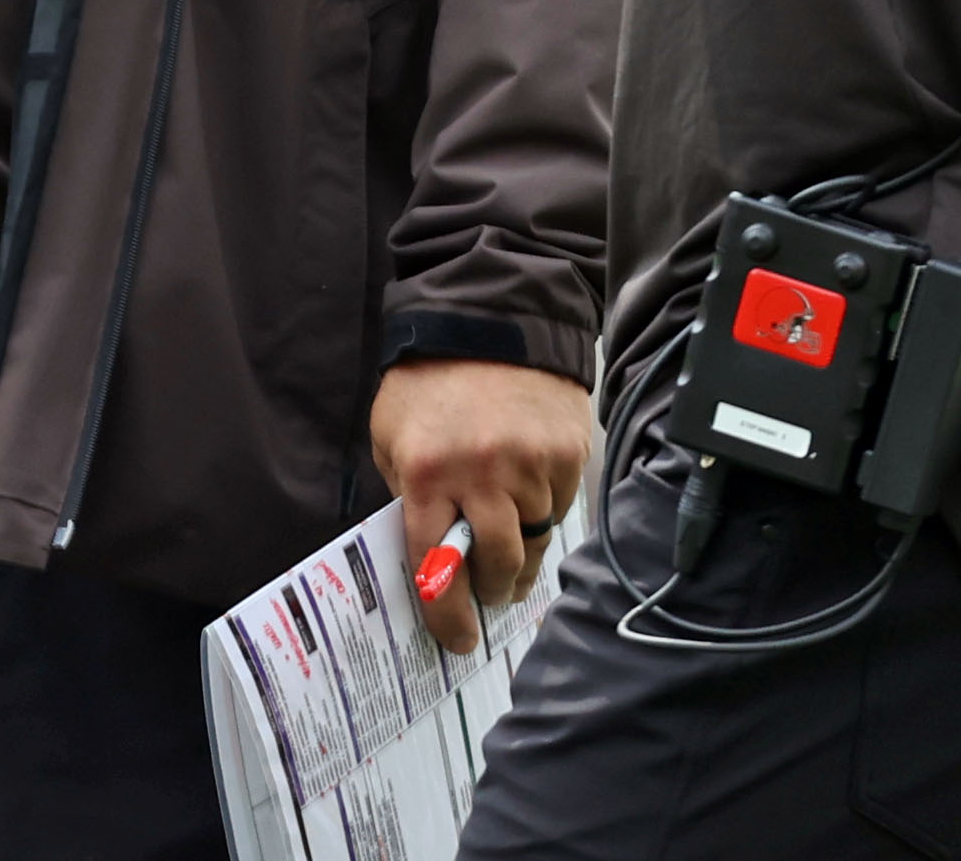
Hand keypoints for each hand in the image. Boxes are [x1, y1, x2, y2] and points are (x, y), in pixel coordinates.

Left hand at [376, 359, 592, 647]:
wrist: (489, 321)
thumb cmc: (428, 382)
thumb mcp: (392, 436)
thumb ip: (406, 492)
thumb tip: (430, 554)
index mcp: (426, 473)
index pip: (435, 566)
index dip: (447, 614)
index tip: (457, 639)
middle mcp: (481, 473)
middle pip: (498, 566)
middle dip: (492, 591)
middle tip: (486, 595)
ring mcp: (531, 464)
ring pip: (536, 542)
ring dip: (522, 552)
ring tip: (509, 545)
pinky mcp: (568, 453)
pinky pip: (561, 508)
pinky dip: (546, 513)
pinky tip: (530, 498)